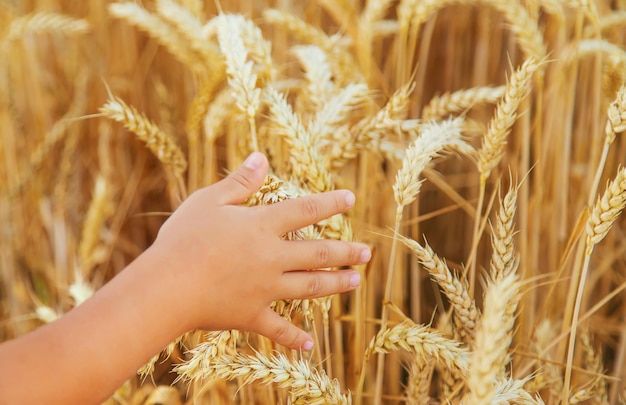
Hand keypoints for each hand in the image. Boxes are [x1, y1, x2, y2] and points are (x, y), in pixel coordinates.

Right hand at [149, 152, 369, 349]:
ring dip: (336, 284)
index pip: (305, 210)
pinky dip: (294, 338)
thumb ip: (239, 182)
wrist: (167, 286)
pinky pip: (278, 329)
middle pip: (318, 253)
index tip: (350, 199)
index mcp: (262, 226)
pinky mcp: (251, 315)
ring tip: (356, 281)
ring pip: (310, 286)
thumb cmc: (183, 239)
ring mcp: (265, 289)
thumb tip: (262, 158)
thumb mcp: (209, 201)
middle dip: (345, 251)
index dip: (329, 203)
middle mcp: (272, 257)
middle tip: (366, 253)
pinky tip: (310, 345)